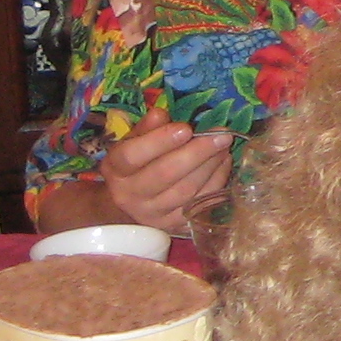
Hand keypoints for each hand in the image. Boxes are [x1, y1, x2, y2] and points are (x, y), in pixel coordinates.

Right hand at [98, 111, 230, 232]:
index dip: (160, 141)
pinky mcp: (174, 225)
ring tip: (224, 146)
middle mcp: (130, 196)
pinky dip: (216, 182)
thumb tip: (161, 115)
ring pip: (186, 191)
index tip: (186, 128)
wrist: (132, 204)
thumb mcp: (134, 142)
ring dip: (210, 166)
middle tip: (221, 135)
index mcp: (116, 169)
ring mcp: (153, 215)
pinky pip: (199, 204)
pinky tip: (223, 164)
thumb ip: (147, 127)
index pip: (133, 156)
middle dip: (197, 152)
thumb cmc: (137, 164)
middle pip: (164, 174)